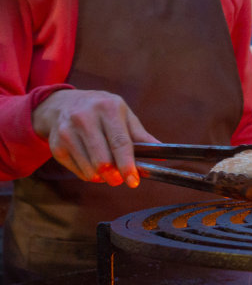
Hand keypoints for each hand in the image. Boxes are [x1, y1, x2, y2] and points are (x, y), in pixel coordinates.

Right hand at [32, 89, 158, 186]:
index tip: (133, 181)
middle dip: (115, 176)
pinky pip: (79, 172)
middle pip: (103, 161)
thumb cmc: (101, 111)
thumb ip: (141, 136)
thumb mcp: (124, 115)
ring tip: (107, 169)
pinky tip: (92, 164)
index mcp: (107, 108)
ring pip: (90, 170)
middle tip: (120, 179)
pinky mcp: (57, 145)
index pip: (119, 142)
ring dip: (103, 177)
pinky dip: (90, 175)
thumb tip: (162, 154)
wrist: (63, 103)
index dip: (128, 165)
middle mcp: (84, 117)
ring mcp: (67, 131)